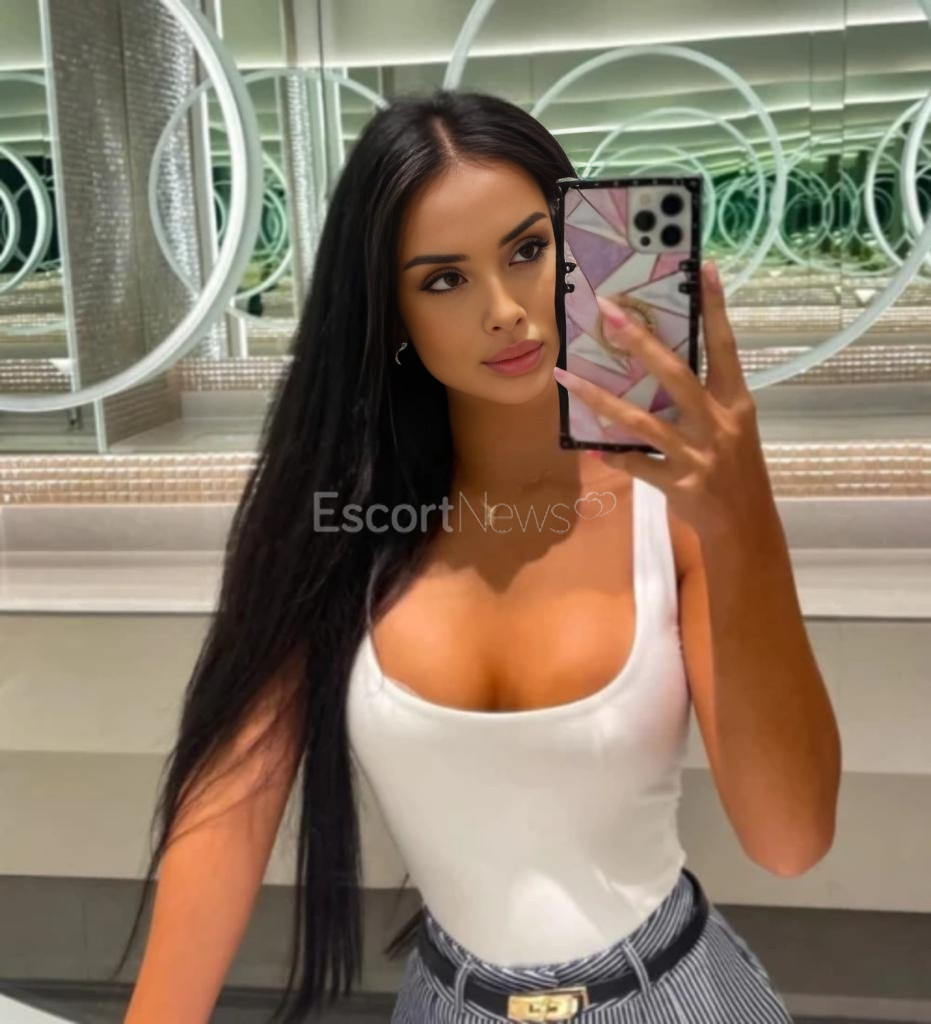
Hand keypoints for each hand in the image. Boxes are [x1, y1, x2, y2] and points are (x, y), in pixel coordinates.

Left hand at [553, 261, 776, 543]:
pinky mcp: (679, 484)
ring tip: (566, 379)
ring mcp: (697, 455)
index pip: (725, 346)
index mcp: (735, 402)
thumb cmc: (736, 467)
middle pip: (675, 376)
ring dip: (599, 399)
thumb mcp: (732, 425)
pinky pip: (636, 466)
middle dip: (641, 342)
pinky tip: (587, 448)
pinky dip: (612, 457)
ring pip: (641, 423)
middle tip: (609, 311)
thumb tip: (660, 359)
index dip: (715, 308)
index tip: (704, 267)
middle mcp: (717, 424)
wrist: (745, 524)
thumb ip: (704, 396)